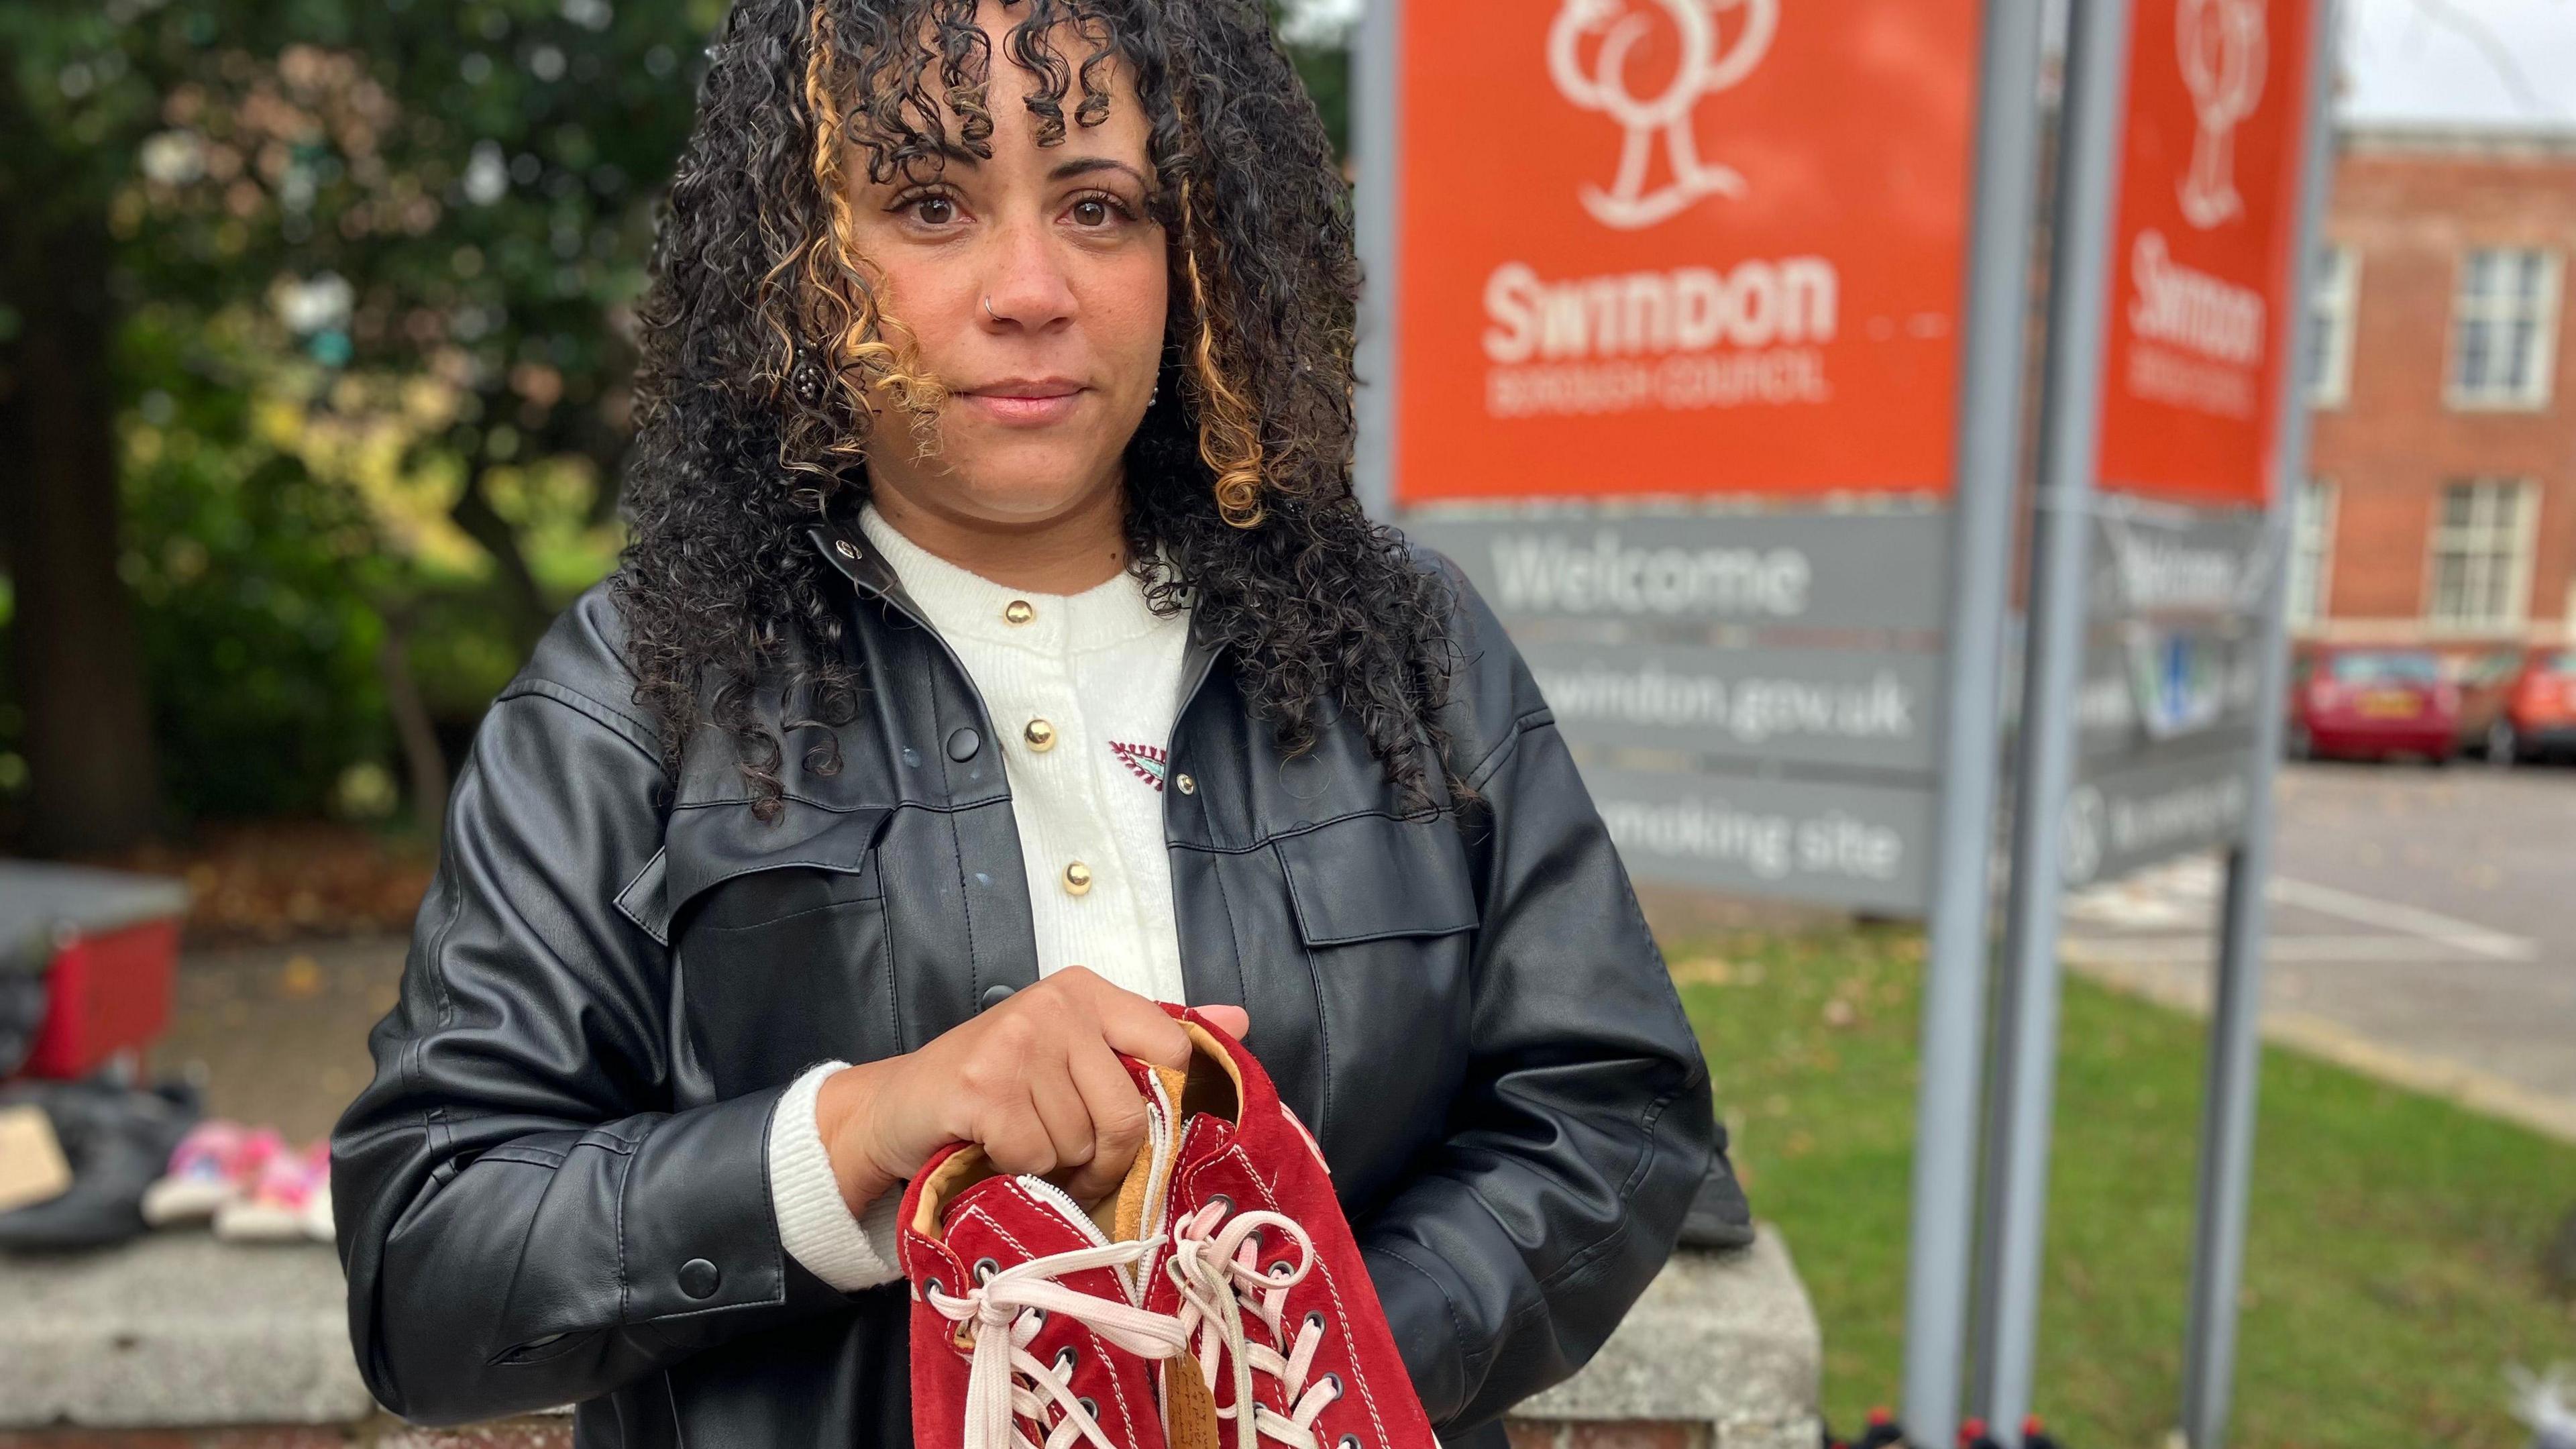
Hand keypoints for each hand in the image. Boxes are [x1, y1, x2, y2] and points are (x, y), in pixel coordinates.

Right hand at [813, 968, 1249, 1214]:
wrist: (899, 1110)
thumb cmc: (997, 1088)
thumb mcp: (1077, 1052)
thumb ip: (1154, 1038)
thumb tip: (1240, 1018)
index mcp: (1087, 990)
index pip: (1171, 1050)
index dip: (1158, 1108)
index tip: (1123, 1128)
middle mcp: (1055, 1004)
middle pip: (1127, 1114)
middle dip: (1103, 1160)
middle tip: (1068, 1162)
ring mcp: (1017, 1042)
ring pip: (1081, 1142)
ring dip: (1058, 1168)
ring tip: (1025, 1151)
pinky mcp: (982, 1087)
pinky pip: (1038, 1158)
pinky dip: (1021, 1173)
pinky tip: (996, 1154)